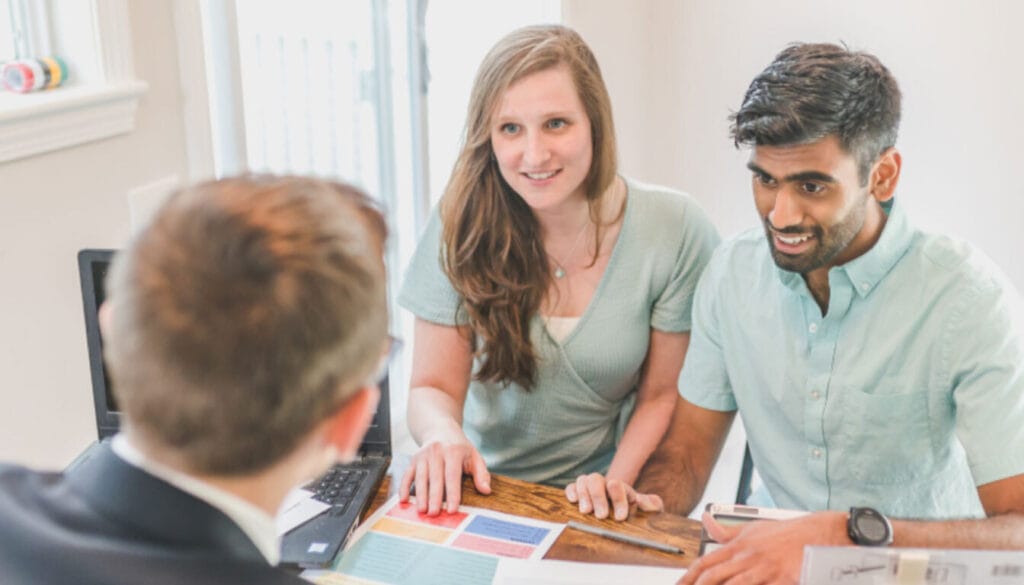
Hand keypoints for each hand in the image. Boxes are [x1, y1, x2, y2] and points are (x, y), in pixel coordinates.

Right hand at [398, 440, 490, 514]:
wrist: (440, 429)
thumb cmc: (460, 447)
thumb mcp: (474, 456)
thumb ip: (481, 474)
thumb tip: (486, 491)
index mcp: (453, 452)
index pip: (452, 476)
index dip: (452, 494)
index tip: (452, 509)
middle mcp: (436, 452)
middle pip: (435, 478)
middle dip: (434, 498)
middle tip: (434, 514)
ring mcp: (423, 455)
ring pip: (420, 478)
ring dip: (420, 495)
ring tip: (422, 511)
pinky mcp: (413, 459)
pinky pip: (407, 474)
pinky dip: (404, 487)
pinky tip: (403, 500)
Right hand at [564, 473, 663, 519]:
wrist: (629, 517)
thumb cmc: (639, 514)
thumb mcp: (650, 509)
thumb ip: (651, 504)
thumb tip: (642, 501)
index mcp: (622, 488)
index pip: (617, 485)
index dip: (618, 498)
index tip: (620, 517)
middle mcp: (605, 485)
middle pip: (596, 480)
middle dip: (598, 497)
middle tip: (601, 516)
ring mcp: (591, 488)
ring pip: (583, 480)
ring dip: (583, 495)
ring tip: (586, 511)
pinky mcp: (580, 495)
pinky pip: (571, 487)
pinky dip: (571, 491)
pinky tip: (573, 501)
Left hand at [679, 511, 849, 584]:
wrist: (819, 534)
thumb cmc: (785, 534)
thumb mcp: (753, 528)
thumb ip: (727, 531)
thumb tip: (705, 520)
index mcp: (739, 545)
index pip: (705, 562)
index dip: (688, 577)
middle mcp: (747, 557)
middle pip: (713, 576)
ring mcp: (765, 569)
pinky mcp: (783, 578)